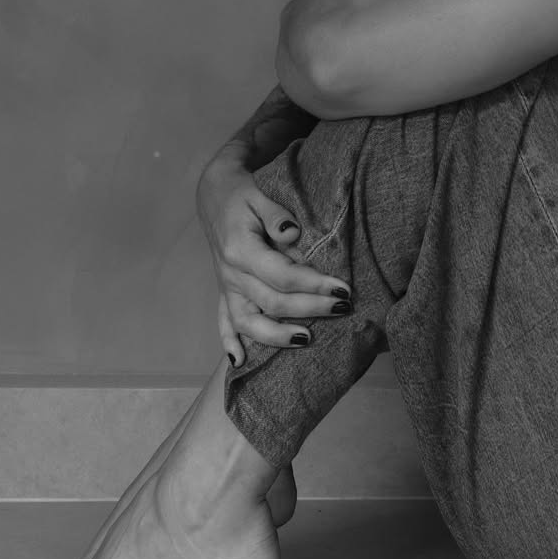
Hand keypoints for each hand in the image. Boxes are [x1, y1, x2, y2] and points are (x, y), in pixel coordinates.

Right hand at [195, 156, 352, 365]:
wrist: (214, 195)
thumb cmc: (244, 195)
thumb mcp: (260, 195)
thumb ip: (276, 215)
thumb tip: (293, 233)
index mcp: (241, 250)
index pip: (282, 275)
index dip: (314, 284)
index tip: (343, 289)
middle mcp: (231, 274)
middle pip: (272, 302)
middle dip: (310, 308)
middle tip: (343, 309)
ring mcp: (226, 286)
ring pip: (247, 322)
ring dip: (276, 336)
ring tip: (307, 340)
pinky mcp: (224, 292)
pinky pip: (223, 322)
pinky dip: (229, 343)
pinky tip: (240, 363)